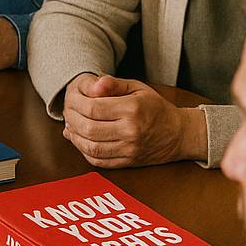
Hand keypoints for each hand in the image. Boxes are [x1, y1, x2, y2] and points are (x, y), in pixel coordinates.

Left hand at [63, 73, 205, 165]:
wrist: (179, 134)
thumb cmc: (155, 108)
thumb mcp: (138, 88)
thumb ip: (113, 84)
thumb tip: (93, 83)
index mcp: (132, 109)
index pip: (93, 107)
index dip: (75, 103)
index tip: (70, 99)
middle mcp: (131, 131)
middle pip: (88, 128)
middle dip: (71, 120)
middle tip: (67, 113)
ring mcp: (129, 149)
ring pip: (90, 147)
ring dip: (74, 137)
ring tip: (70, 126)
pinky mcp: (128, 162)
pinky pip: (98, 161)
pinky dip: (83, 151)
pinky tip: (79, 141)